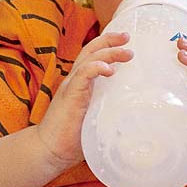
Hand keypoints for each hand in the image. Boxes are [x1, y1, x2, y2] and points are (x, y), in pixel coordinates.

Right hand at [36, 31, 130, 167]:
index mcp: (80, 83)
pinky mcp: (70, 96)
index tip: (126, 41)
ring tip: (127, 53)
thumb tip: (137, 115)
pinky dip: (96, 68)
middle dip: (110, 40)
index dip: (107, 45)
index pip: (92, 56)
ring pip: (89, 59)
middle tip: (128, 36)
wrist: (49, 149)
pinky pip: (83, 75)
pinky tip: (109, 69)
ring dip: (109, 53)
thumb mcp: (95, 117)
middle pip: (91, 50)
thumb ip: (109, 109)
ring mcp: (71, 86)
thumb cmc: (72, 137)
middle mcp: (75, 80)